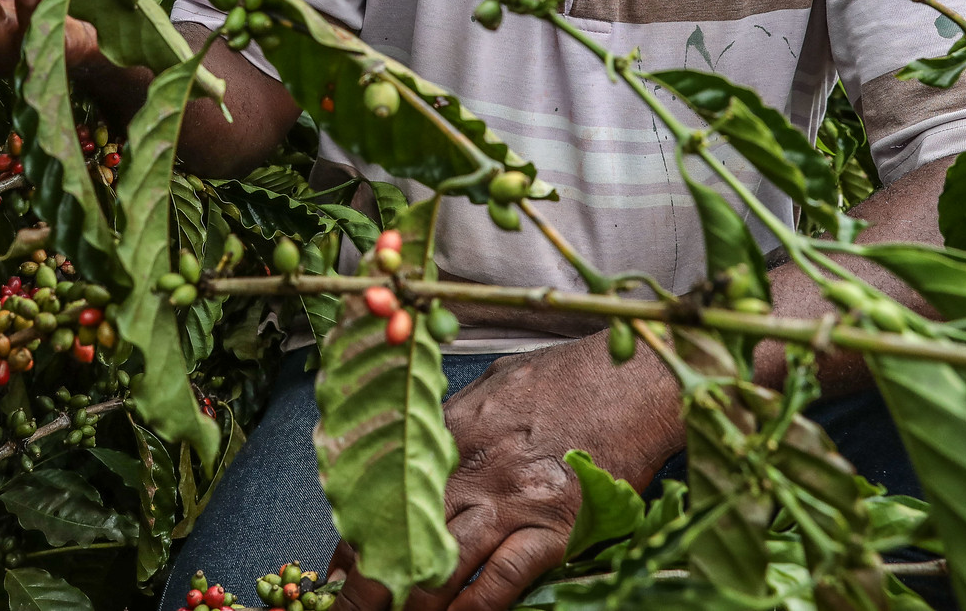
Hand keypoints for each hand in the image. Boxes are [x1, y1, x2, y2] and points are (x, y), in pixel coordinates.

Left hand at [328, 334, 679, 610]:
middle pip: (402, 536)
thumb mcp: (491, 386)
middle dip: (369, 585)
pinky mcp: (555, 527)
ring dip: (410, 604)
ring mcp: (512, 499)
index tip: (333, 576)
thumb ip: (453, 423)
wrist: (632, 379)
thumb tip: (422, 448)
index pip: (382, 495)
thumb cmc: (566, 377)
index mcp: (448, 431)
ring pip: (442, 565)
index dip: (352, 543)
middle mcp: (471, 466)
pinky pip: (501, 580)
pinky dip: (471, 609)